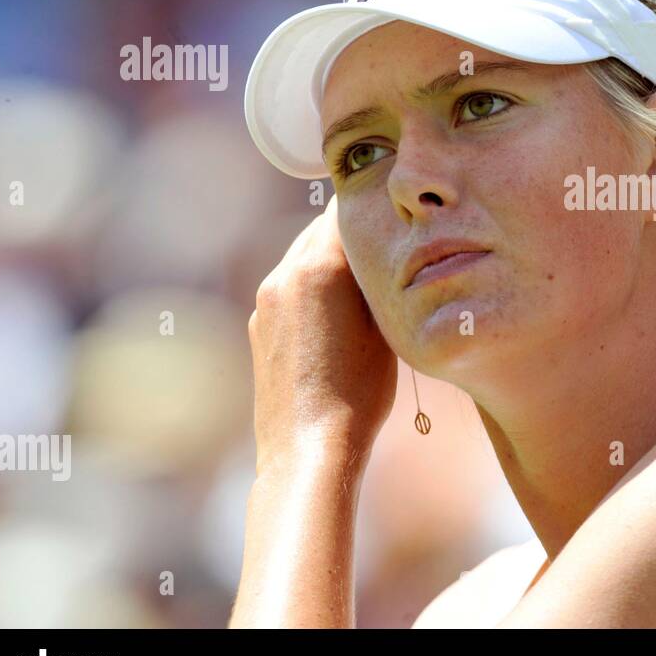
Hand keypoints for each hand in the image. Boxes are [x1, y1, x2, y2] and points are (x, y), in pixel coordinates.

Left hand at [247, 195, 397, 470]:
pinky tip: (338, 318)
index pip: (345, 207)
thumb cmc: (359, 392)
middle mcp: (285, 273)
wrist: (308, 448)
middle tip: (387, 245)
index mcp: (319, 265)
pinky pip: (290, 288)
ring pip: (303, 257)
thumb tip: (381, 247)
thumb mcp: (385, 325)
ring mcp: (266, 300)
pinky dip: (313, 289)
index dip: (373, 208)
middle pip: (320, 228)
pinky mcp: (258, 325)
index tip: (397, 216)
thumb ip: (377, 276)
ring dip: (330, 261)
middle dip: (351, 232)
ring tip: (365, 284)